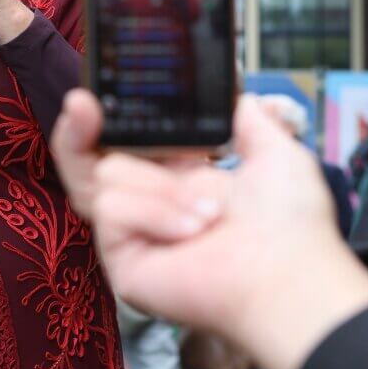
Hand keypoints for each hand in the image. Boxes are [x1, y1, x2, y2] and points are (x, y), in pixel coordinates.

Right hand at [51, 91, 367, 368]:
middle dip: (77, 130)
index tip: (94, 94)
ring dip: (161, 187)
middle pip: (85, 161)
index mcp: (178, 178)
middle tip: (83, 104)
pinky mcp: (121, 260)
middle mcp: (148, 205)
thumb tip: (241, 96)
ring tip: (208, 213)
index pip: (121, 141)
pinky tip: (190, 231)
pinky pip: (112, 210)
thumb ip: (249, 120)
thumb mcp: (276, 154)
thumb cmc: (291, 225)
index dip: (102, 117)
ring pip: (105, 176)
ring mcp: (133, 234)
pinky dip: (154, 213)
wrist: (289, 274)